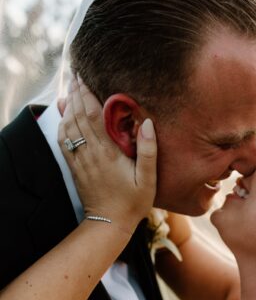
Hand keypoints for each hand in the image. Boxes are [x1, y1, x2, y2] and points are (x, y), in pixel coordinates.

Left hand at [58, 78, 156, 233]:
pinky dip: (62, 125)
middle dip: (76, 94)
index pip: (93, 116)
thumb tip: (147, 122)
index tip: (85, 78)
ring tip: (69, 90)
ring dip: (68, 107)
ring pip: (69, 127)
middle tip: (76, 76)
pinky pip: (64, 142)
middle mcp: (91, 153)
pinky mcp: (75, 168)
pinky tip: (64, 117)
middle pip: (78, 117)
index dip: (87, 95)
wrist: (109, 223)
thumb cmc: (132, 202)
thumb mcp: (148, 179)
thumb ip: (148, 150)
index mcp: (108, 152)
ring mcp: (80, 161)